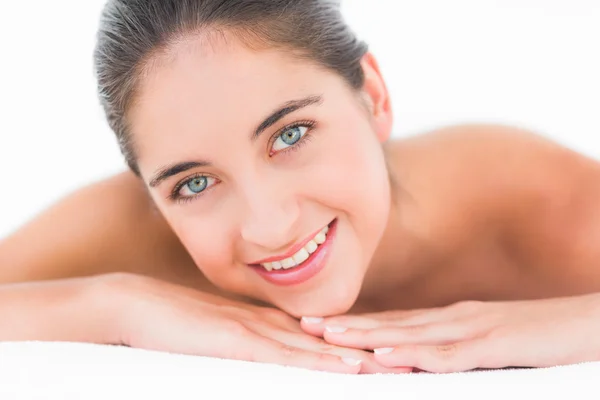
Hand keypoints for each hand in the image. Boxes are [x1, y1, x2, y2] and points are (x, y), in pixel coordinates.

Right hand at [100, 273, 409, 373]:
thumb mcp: (219, 339)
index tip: (390, 358)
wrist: (134, 305)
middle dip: (370, 354)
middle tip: (411, 363)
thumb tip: (274, 357)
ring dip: (357, 359)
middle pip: (328, 343)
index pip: (321, 339)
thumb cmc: (172, 325)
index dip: (357, 347)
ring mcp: (254, 331)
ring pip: (316, 349)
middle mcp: (269, 325)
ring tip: (396, 368)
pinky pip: (285, 357)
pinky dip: (320, 364)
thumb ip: (248, 348)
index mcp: (267, 325)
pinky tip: (349, 369)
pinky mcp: (236, 341)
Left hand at [300, 294, 599, 372]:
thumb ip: (459, 348)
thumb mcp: (492, 342)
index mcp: (452, 319)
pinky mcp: (496, 344)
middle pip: (392, 323)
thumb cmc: (541, 336)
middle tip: (306, 325)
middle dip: (348, 327)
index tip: (322, 326)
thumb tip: (423, 359)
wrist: (593, 321)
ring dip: (367, 336)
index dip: (357, 324)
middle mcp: (455, 319)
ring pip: (410, 335)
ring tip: (328, 337)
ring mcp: (474, 328)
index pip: (396, 322)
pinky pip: (448, 353)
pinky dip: (414, 354)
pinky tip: (385, 355)